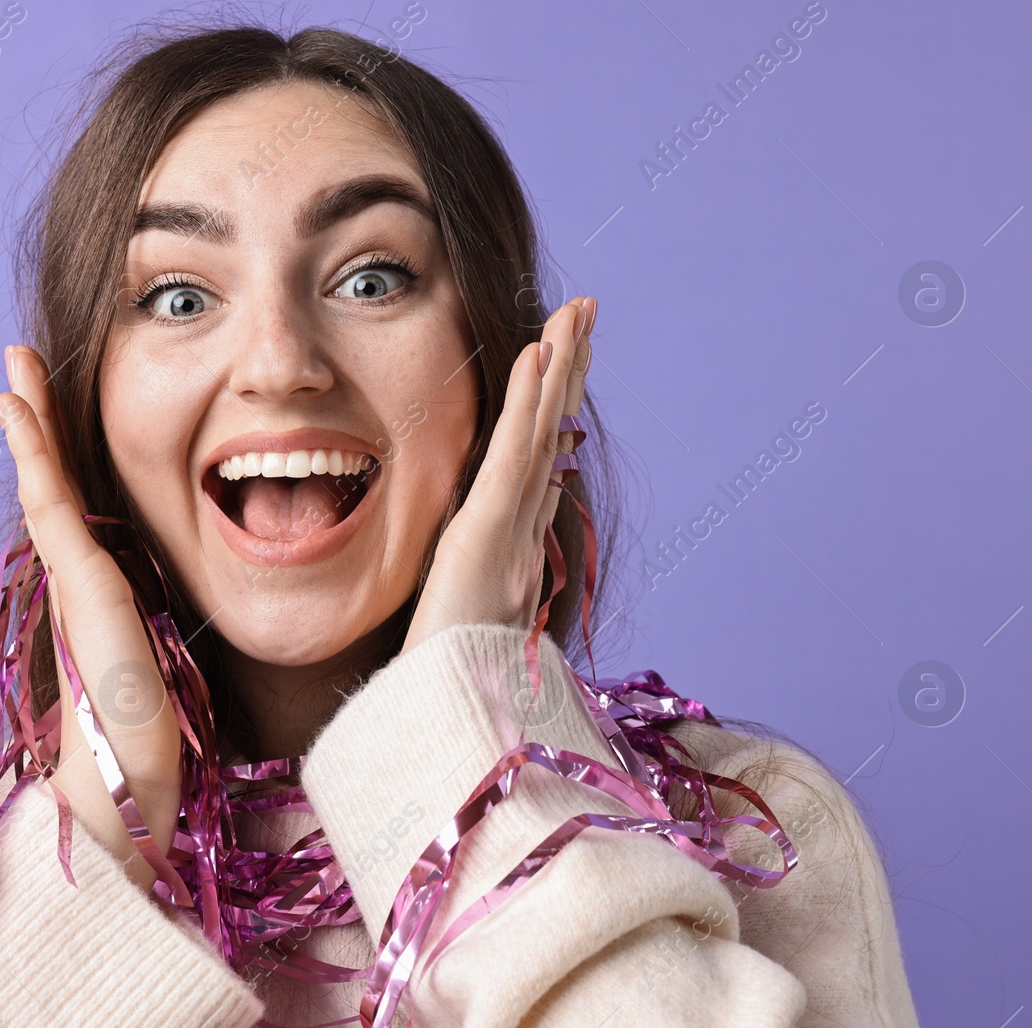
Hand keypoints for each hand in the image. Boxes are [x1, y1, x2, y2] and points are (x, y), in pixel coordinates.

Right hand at [0, 344, 181, 891]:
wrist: (128, 787)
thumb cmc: (146, 737)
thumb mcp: (157, 659)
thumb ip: (147, 626)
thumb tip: (156, 617)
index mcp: (94, 590)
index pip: (71, 506)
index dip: (55, 454)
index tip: (40, 408)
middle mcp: (76, 580)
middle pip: (50, 484)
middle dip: (34, 424)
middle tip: (15, 368)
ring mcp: (75, 582)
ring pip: (45, 485)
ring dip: (29, 425)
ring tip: (11, 374)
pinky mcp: (87, 587)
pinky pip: (56, 506)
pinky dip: (37, 457)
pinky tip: (21, 417)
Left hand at [402, 297, 593, 651]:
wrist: (444, 719)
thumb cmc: (446, 684)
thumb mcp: (459, 624)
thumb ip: (474, 597)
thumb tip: (479, 578)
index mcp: (511, 546)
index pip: (539, 461)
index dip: (555, 410)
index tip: (567, 365)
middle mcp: (520, 530)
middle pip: (551, 436)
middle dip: (570, 373)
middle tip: (588, 315)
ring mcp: (508, 529)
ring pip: (540, 434)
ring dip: (559, 368)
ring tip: (577, 312)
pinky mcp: (486, 532)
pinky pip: (510, 455)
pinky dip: (527, 403)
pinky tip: (537, 353)